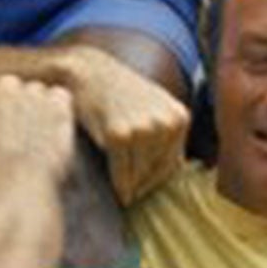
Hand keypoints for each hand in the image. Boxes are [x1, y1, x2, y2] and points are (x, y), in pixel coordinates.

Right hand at [0, 76, 75, 200]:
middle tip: (18, 134)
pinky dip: (60, 109)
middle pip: (9, 87)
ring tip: (39, 134)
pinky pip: (61, 96)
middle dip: (12, 105)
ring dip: (38, 107)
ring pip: (37, 91)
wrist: (18, 187)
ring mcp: (33, 94)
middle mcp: (3, 89)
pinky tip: (57, 129)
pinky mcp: (58, 105)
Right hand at [58, 49, 188, 205]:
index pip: (173, 164)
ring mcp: (143, 129)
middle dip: (142, 185)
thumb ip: (167, 133)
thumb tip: (178, 171)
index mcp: (179, 117)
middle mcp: (166, 123)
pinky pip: (121, 174)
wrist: (87, 70)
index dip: (155, 181)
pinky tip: (115, 192)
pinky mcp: (119, 135)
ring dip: (130, 187)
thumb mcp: (154, 105)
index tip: (142, 190)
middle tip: (130, 196)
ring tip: (121, 191)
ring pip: (140, 176)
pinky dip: (118, 186)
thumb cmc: (117, 90)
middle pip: (157, 172)